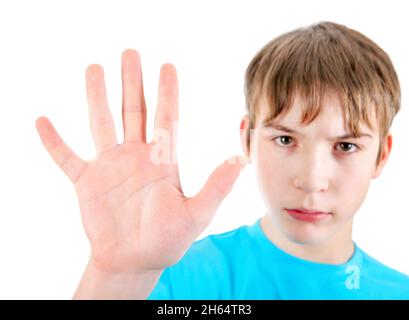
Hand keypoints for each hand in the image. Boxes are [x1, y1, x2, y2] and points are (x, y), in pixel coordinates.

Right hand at [35, 49, 246, 274]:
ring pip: (101, 123)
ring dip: (96, 97)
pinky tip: (42, 121)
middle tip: (130, 53)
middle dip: (132, 82)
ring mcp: (109, 167)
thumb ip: (217, 186)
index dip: (167, 92)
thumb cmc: (167, 240)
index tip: (167, 66)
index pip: (166, 118)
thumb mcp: (196, 214)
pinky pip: (66, 157)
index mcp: (162, 161)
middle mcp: (136, 157)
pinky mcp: (86, 182)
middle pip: (133, 111)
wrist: (135, 261)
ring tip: (94, 68)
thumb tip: (241, 160)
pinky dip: (54, 141)